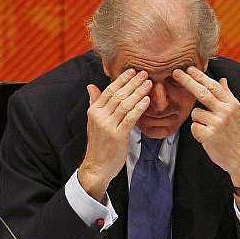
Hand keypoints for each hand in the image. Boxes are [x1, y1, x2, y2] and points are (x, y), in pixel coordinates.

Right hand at [78, 69, 151, 200]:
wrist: (97, 167)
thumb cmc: (99, 145)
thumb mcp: (93, 122)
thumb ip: (94, 103)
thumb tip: (91, 86)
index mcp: (94, 111)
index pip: (109, 90)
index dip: (122, 80)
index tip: (132, 71)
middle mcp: (99, 116)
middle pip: (118, 95)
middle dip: (132, 82)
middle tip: (144, 73)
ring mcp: (108, 126)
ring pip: (125, 104)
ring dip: (138, 92)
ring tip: (148, 84)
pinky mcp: (117, 135)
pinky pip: (130, 118)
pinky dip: (139, 107)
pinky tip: (147, 100)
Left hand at [172, 66, 239, 186]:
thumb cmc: (239, 137)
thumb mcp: (239, 113)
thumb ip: (228, 96)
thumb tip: (222, 80)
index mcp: (232, 104)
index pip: (213, 86)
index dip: (200, 76)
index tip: (189, 69)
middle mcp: (225, 112)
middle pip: (202, 93)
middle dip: (188, 81)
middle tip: (176, 73)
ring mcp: (217, 124)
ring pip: (195, 113)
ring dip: (198, 120)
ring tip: (209, 129)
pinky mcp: (209, 136)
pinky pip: (194, 128)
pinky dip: (197, 132)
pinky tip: (208, 138)